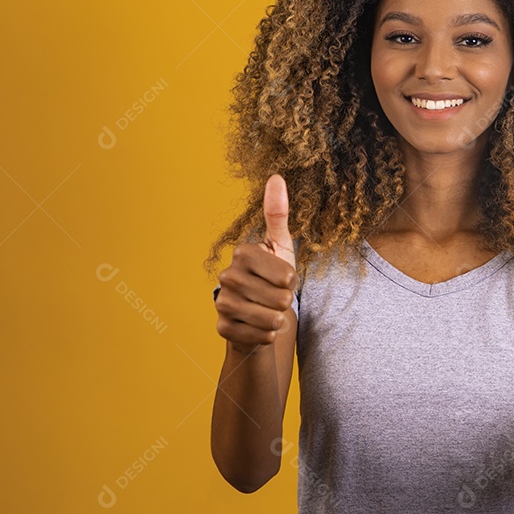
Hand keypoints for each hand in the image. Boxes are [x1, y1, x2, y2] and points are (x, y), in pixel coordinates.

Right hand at [215, 173, 298, 354]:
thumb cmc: (273, 277)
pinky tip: (260, 327)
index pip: (286, 276)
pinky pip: (259, 336)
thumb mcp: (281, 245)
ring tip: (271, 312)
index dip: (292, 281)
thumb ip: (278, 214)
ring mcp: (222, 302)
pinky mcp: (222, 327)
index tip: (282, 278)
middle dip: (286, 302)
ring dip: (278, 320)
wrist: (257, 314)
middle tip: (275, 297)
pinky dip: (267, 336)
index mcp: (243, 252)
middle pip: (280, 299)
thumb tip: (276, 177)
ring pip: (270, 319)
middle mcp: (227, 275)